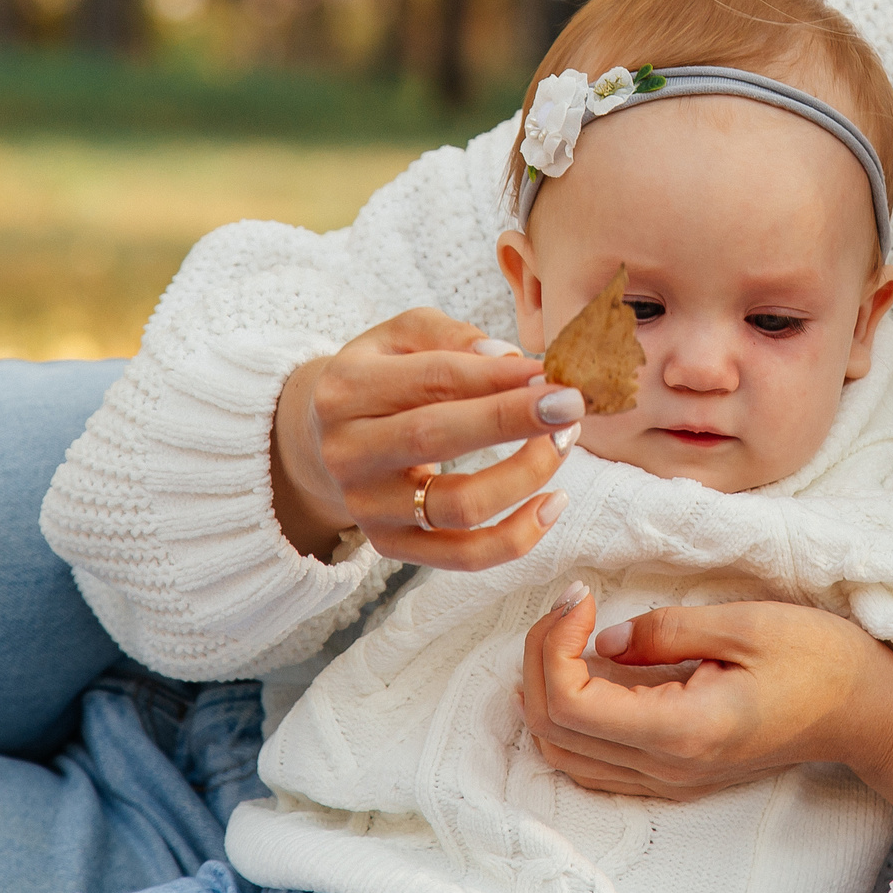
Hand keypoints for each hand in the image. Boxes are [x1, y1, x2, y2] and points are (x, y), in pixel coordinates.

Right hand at [270, 308, 583, 567]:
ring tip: (563, 443)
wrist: (321, 441)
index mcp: (347, 389)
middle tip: (571, 405)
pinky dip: (517, 537)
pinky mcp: (389, 546)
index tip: (548, 372)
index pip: (433, 378)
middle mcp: (349, 451)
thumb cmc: (381, 378)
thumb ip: (451, 336)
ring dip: (526, 475)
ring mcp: (367, 506)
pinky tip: (553, 503)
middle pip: (438, 437)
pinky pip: (463, 556)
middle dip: (514, 420)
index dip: (498, 375)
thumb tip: (507, 359)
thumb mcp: (400, 337)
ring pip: (458, 505)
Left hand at [515, 586, 892, 820]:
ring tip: (566, 633)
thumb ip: (664, 632)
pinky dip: (567, 717)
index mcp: (682, 730)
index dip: (552, 643)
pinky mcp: (672, 775)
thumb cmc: (817, 660)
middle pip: (551, 732)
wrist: (864, 710)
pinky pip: (591, 761)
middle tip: (566, 605)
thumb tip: (601, 638)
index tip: (580, 594)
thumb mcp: (744, 624)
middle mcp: (665, 768)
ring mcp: (667, 780)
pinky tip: (584, 670)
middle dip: (537, 660)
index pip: (569, 704)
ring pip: (562, 753)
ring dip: (544, 691)